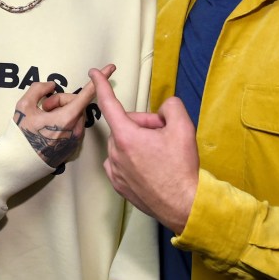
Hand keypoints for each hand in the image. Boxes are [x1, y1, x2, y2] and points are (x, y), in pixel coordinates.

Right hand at [13, 65, 113, 167]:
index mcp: (66, 118)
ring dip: (61, 112)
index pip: (87, 94)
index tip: (111, 68)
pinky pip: (72, 127)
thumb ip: (39, 89)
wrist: (19, 164)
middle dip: (60, 101)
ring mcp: (75, 140)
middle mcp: (75, 129)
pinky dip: (62, 123)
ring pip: (74, 115)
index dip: (100, 79)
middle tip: (43, 107)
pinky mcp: (72, 148)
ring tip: (44, 120)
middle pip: (75, 104)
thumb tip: (52, 87)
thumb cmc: (21, 135)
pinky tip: (47, 130)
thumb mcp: (24, 106)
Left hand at [90, 68, 198, 233]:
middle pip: (125, 125)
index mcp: (126, 136)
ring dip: (139, 142)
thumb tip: (163, 109)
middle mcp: (115, 153)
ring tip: (161, 154)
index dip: (101, 85)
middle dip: (143, 125)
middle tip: (164, 134)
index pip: (109, 103)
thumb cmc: (182, 169)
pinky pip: (121, 161)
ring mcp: (115, 170)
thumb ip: (171, 107)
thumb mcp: (183, 128)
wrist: (185, 206)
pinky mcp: (118, 185)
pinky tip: (151, 166)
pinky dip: (133, 159)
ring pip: (123, 144)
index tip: (93, 74)